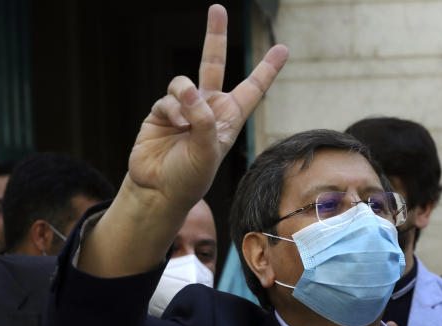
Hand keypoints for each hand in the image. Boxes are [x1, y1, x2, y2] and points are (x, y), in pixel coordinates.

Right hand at [80, 4, 287, 276]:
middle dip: (215, 35)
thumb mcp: (207, 152)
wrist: (158, 190)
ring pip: (184, 82)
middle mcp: (207, 109)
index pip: (252, 89)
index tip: (283, 48)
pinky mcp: (161, 113)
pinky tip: (172, 127)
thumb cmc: (190, 178)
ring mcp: (183, 108)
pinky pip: (167, 99)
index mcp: (229, 119)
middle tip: (218, 9)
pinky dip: (170, 111)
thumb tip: (188, 89)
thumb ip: (203, 119)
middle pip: (212, 63)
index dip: (267, 69)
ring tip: (183, 124)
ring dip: (184, 98)